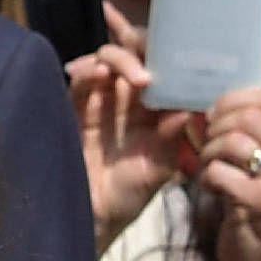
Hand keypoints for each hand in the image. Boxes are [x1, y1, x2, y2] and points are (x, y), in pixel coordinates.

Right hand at [68, 11, 176, 243]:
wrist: (93, 216)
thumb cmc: (130, 195)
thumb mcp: (159, 169)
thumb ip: (171, 139)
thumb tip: (185, 111)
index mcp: (156, 108)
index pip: (163, 68)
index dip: (167, 51)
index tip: (177, 44)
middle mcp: (130, 99)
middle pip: (134, 55)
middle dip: (140, 48)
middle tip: (151, 69)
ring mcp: (101, 100)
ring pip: (107, 60)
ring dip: (120, 59)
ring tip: (136, 77)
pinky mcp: (75, 107)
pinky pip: (81, 80)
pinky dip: (88, 70)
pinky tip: (99, 73)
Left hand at [189, 85, 260, 260]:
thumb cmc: (253, 205)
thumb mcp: (259, 162)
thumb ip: (248, 131)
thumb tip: (212, 103)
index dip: (230, 102)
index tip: (214, 120)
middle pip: (247, 116)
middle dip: (215, 129)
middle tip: (208, 149)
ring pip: (233, 141)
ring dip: (208, 154)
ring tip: (209, 170)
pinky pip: (220, 171)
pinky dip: (207, 178)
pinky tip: (214, 190)